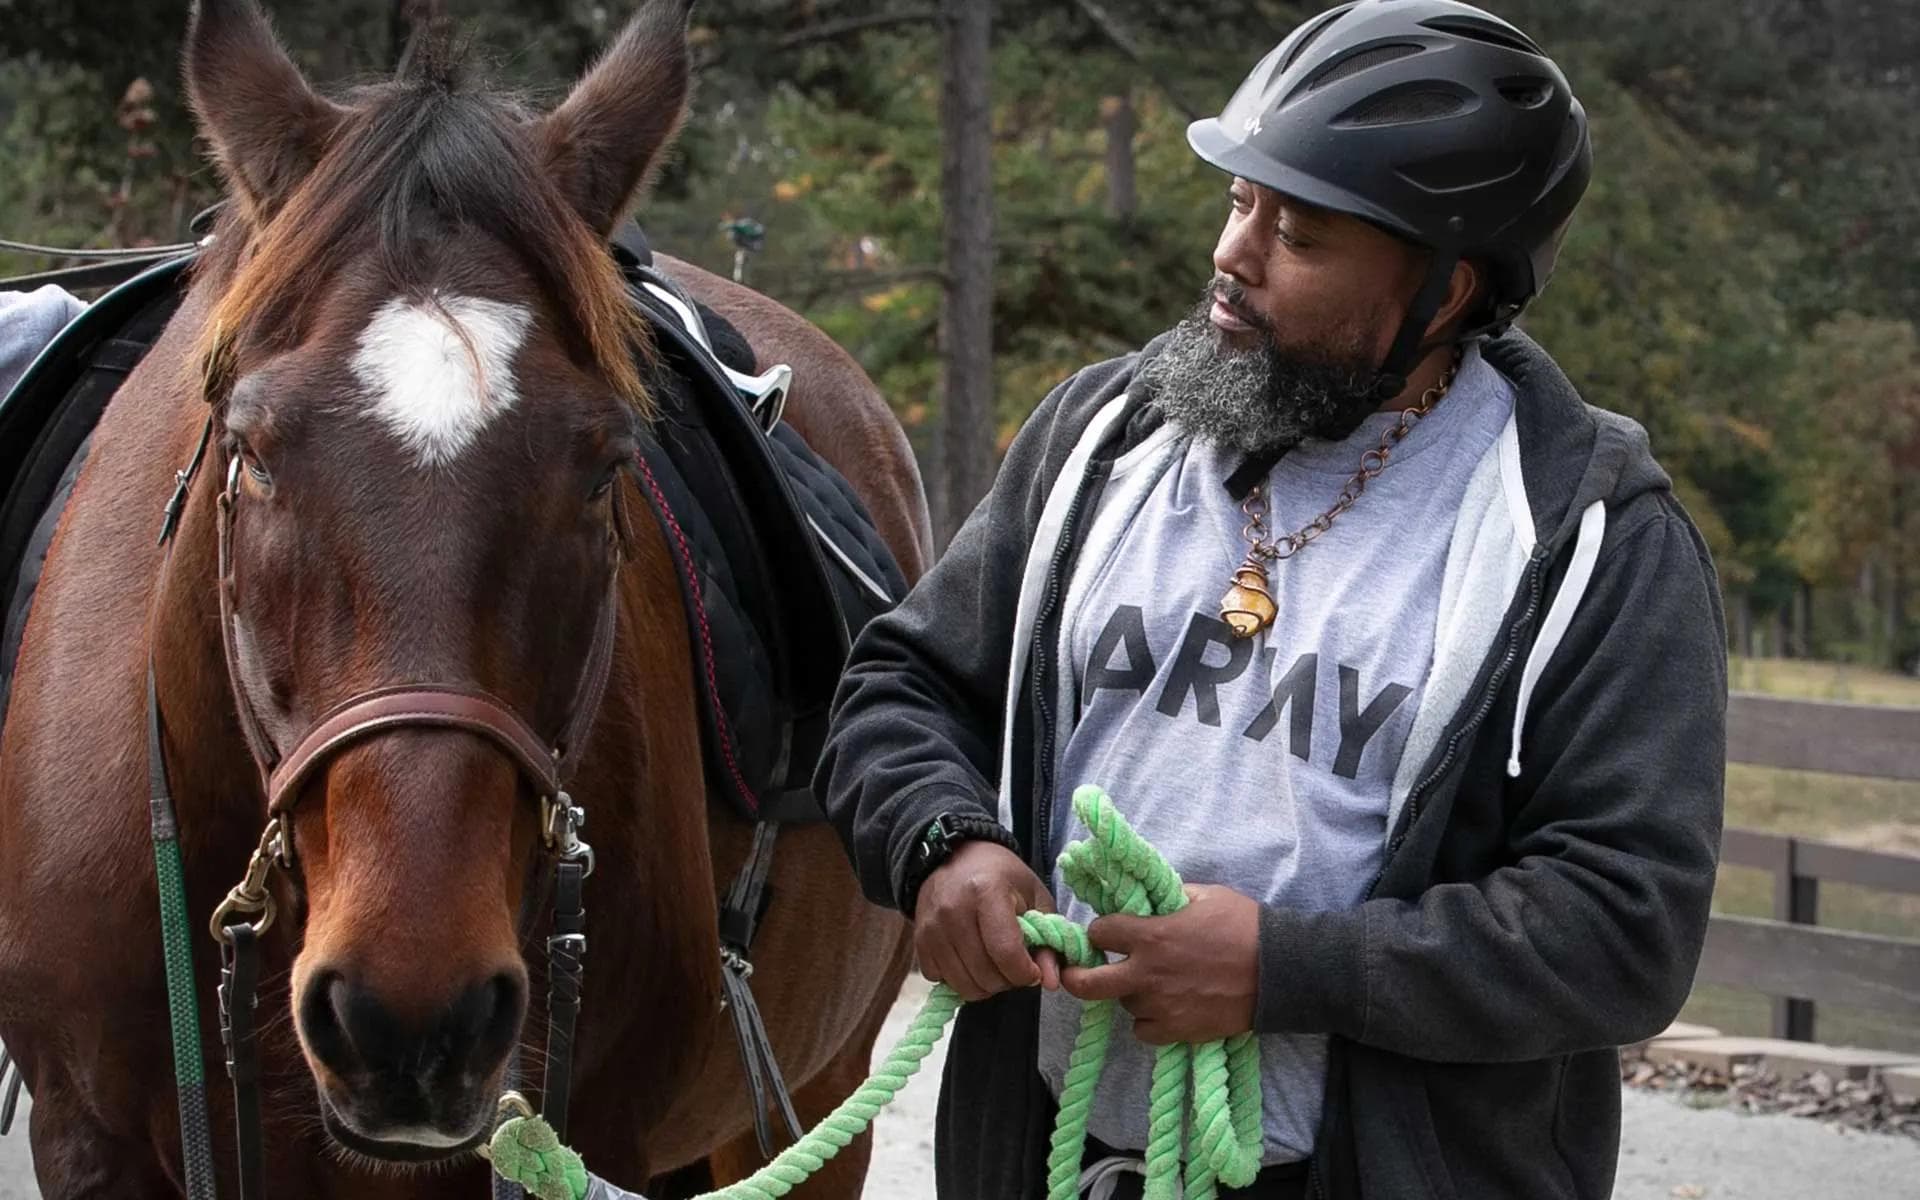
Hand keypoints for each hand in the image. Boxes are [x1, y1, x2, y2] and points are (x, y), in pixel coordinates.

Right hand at [913, 840, 1063, 1000]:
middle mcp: (954, 910)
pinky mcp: (919, 939)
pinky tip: (970, 960)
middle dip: (1007, 980)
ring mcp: (932, 927)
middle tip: (1014, 965)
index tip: (1033, 971)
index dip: (1025, 972)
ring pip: (964, 985)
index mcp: (986, 891)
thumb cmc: (1002, 876)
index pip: (1006, 952)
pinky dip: (959, 979)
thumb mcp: (1035, 897)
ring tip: (994, 964)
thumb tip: (1051, 981)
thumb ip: (1047, 940)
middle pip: (985, 974)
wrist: (956, 856)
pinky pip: (941, 980)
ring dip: (985, 984)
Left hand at [1059, 884, 1259, 1044]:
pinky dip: (1147, 1020)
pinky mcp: (1177, 1031)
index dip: (1101, 929)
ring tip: (1150, 982)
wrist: (1279, 971)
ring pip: (1122, 1004)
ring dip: (1129, 992)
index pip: (1100, 932)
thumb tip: (1146, 899)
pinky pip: (1142, 1031)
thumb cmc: (1244, 926)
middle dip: (1076, 976)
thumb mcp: (1203, 896)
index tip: (1108, 931)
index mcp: (1151, 936)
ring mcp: (1161, 1006)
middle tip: (1078, 971)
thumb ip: (1167, 898)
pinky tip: (1162, 1007)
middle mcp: (1147, 973)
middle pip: (1087, 984)